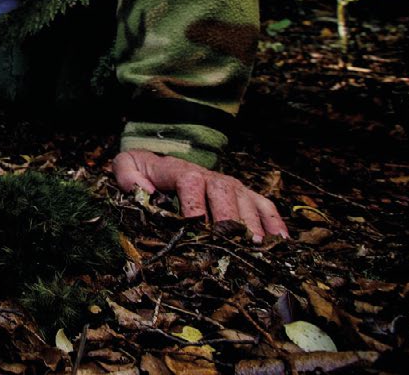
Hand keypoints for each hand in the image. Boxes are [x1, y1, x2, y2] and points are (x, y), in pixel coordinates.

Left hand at [112, 149, 288, 241]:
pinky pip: (263, 205)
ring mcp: (231, 186)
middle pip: (224, 193)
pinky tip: (281, 242)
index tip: (194, 223)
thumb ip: (127, 175)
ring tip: (256, 247)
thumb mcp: (127, 166)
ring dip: (252, 223)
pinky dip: (274, 221)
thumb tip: (142, 190)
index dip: (194, 202)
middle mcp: (211, 177)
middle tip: (232, 243)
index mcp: (181, 170)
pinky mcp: (244, 195)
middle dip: (228, 218)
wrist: (160, 161)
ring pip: (246, 200)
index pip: (190, 181)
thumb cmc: (143, 171)